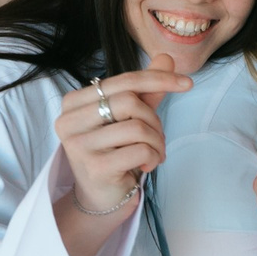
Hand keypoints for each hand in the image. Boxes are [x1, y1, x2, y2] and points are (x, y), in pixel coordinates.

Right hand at [55, 52, 191, 211]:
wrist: (102, 198)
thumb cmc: (116, 152)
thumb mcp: (130, 117)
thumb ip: (146, 90)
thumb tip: (167, 57)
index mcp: (74, 102)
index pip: (123, 81)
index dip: (158, 79)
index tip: (188, 83)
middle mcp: (69, 121)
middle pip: (129, 101)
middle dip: (154, 119)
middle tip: (157, 138)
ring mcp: (78, 145)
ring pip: (136, 127)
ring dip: (156, 142)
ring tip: (154, 154)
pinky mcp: (94, 168)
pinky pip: (139, 150)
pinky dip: (153, 157)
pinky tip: (146, 166)